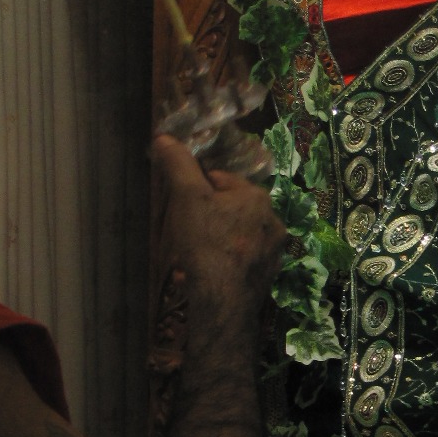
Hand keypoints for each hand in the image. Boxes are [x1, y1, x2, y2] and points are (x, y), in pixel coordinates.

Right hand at [152, 134, 285, 311]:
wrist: (223, 299)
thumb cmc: (206, 242)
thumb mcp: (187, 197)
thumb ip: (178, 165)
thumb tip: (164, 137)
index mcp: (257, 197)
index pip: (221, 181)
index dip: (196, 190)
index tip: (182, 206)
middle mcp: (273, 220)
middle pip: (230, 210)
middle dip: (207, 219)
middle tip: (186, 234)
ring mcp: (273, 251)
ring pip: (237, 237)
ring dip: (216, 243)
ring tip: (191, 258)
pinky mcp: (268, 276)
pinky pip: (241, 262)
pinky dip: (225, 264)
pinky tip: (206, 274)